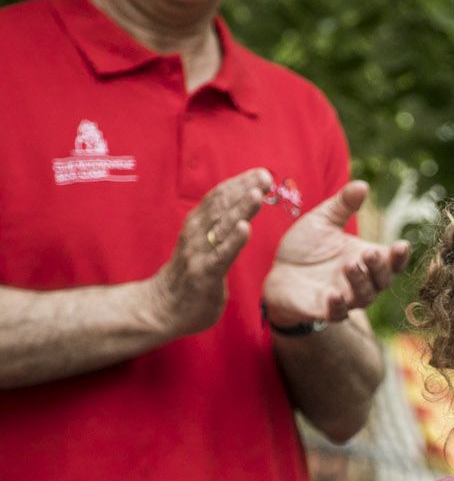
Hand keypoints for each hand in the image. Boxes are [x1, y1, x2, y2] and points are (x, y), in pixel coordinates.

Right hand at [149, 168, 270, 336]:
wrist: (161, 308)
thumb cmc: (189, 276)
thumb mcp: (204, 245)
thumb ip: (219, 230)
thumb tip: (240, 215)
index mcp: (198, 224)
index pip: (219, 197)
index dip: (239, 183)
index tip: (262, 172)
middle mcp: (197, 233)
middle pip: (221, 205)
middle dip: (244, 188)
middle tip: (265, 175)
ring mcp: (199, 252)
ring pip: (221, 225)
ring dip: (241, 208)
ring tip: (258, 193)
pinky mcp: (204, 273)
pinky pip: (221, 254)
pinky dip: (233, 240)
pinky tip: (244, 227)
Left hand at [261, 180, 409, 327]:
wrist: (277, 271)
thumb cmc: (306, 246)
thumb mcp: (323, 220)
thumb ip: (342, 205)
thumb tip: (362, 185)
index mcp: (366, 258)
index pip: (392, 261)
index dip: (400, 256)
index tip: (401, 245)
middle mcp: (361, 280)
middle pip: (383, 280)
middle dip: (379, 267)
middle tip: (368, 253)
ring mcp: (344, 296)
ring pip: (363, 297)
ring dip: (360, 282)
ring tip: (350, 265)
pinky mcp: (323, 310)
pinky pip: (337, 314)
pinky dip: (338, 307)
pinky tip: (334, 295)